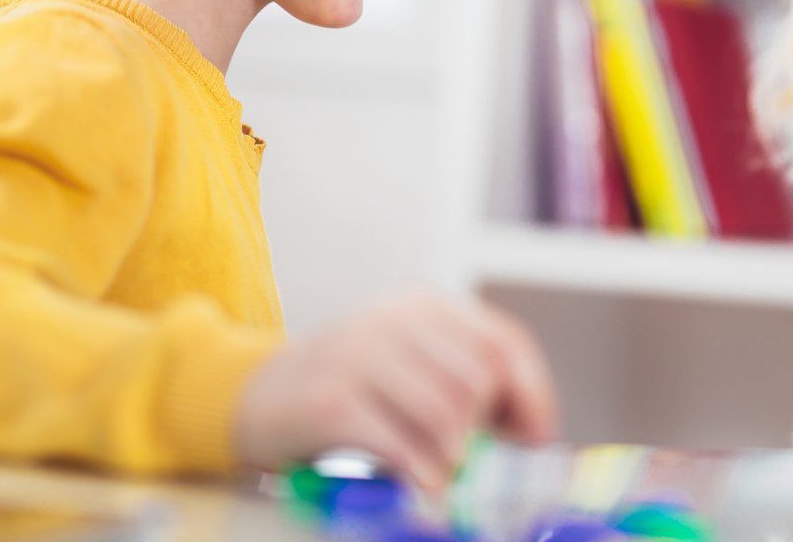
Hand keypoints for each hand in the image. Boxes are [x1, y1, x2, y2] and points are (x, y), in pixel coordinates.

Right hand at [232, 291, 557, 488]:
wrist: (255, 396)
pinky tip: (422, 485)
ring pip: (447, 413)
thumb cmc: (346, 387)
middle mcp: (393, 320)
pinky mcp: (331, 401)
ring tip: (443, 473)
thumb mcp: (406, 364)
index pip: (503, 342)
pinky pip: (401, 445)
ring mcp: (359, 355)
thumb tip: (526, 429)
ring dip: (455, 458)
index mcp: (423, 306)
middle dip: (488, 430)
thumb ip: (459, 379)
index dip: (532, 393)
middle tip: (478, 459)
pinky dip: (423, 476)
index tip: (537, 437)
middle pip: (479, 379)